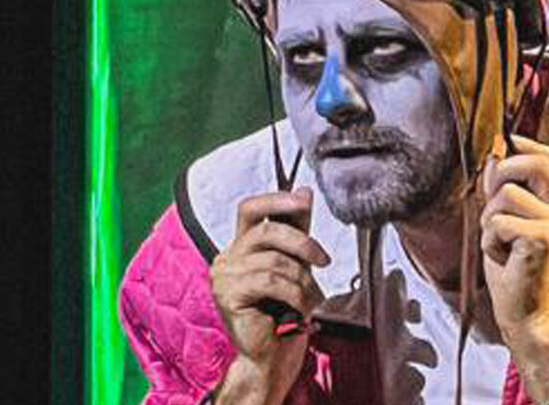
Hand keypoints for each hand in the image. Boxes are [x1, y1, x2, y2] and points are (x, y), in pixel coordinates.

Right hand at [209, 188, 329, 403]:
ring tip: (309, 299)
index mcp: (240, 248)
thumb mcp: (295, 265)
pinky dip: (294, 294)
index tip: (304, 200)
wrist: (273, 357)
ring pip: (274, 261)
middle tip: (324, 259)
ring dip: (302, 280)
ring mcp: (224, 277)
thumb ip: (296, 231)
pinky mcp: (228, 295)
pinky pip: (271, 282)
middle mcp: (227, 258)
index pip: (251, 208)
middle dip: (302, 242)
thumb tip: (304, 192)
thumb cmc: (284, 315)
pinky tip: (299, 310)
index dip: (277, 200)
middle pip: (266, 231)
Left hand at [480, 135, 548, 400]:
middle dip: (502, 174)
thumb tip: (494, 154)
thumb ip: (503, 190)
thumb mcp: (506, 224)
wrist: (527, 315)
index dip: (533, 145)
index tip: (508, 142)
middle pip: (535, 164)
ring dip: (489, 219)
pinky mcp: (543, 238)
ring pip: (506, 195)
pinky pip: (499, 222)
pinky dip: (489, 241)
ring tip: (499, 243)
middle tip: (492, 201)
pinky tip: (502, 258)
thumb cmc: (514, 272)